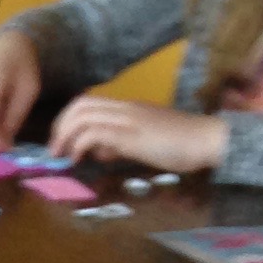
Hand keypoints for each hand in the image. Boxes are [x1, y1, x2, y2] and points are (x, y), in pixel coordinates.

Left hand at [46, 95, 226, 173]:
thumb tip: (102, 151)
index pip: (89, 102)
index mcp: (128, 107)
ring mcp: (128, 119)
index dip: (68, 119)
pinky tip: (79, 160)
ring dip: (65, 136)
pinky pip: (95, 133)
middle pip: (80, 104)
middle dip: (60, 126)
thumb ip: (121, 143)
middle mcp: (125, 108)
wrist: (206, 139)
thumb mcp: (144, 142)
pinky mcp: (131, 135)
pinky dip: (80, 146)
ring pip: (83, 116)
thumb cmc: (180, 143)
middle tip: (55, 150)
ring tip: (62, 156)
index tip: (62, 142)